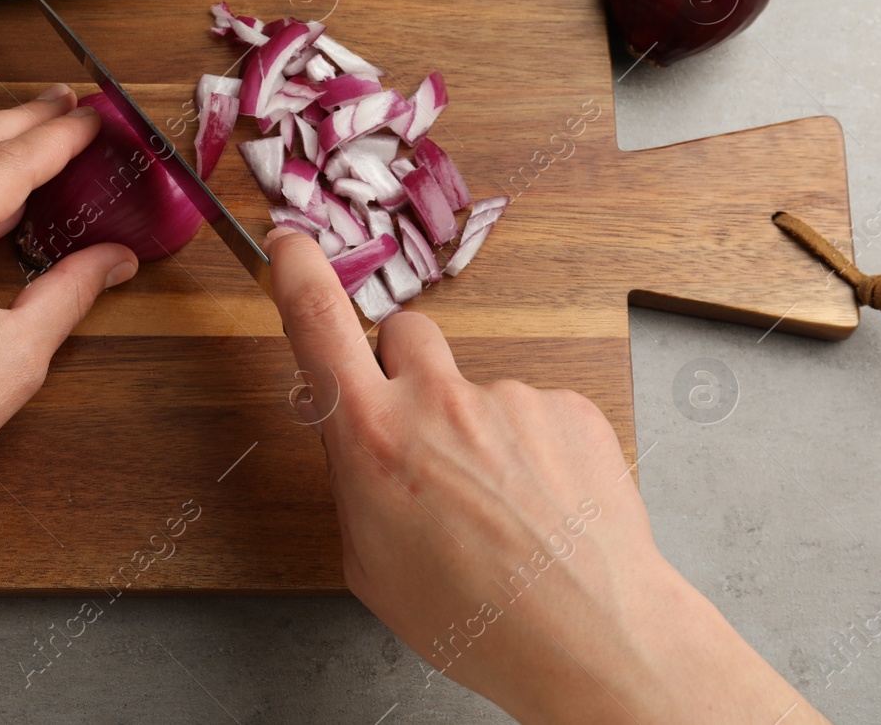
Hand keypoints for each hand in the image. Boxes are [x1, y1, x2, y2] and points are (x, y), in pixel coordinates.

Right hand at [264, 229, 827, 724]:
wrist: (591, 636)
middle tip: (424, 435)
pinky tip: (545, 504)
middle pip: (405, 333)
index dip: (297, 270)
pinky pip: (535, 410)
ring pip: (475, 386)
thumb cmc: (473, 617)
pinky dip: (535, 447)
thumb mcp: (368, 561)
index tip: (289, 244)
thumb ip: (356, 481)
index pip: (318, 321)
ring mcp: (510, 397)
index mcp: (372, 438)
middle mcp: (437, 400)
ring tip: (504, 506)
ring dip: (478, 426)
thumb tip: (361, 445)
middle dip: (404, 368)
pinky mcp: (568, 406)